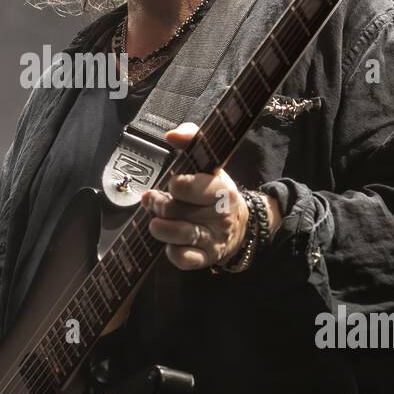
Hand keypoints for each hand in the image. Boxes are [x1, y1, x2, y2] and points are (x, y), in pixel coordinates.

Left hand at [140, 122, 251, 270]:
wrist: (240, 226)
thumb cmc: (215, 191)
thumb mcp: (210, 163)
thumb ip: (192, 140)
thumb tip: (171, 135)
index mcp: (222, 188)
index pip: (196, 186)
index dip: (178, 185)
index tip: (174, 183)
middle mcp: (221, 214)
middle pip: (179, 210)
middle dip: (159, 204)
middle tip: (153, 200)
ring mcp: (214, 238)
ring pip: (181, 234)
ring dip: (161, 228)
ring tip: (155, 223)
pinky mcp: (207, 258)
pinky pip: (185, 259)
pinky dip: (172, 252)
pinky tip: (170, 244)